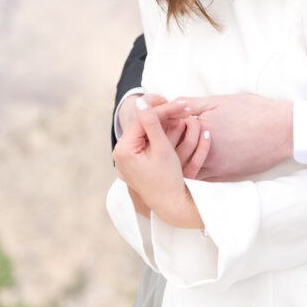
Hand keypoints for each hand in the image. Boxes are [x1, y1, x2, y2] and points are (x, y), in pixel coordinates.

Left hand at [113, 104, 203, 227]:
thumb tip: (140, 101)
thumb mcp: (161, 148)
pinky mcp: (136, 162)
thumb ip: (151, 123)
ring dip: (165, 122)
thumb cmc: (168, 179)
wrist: (173, 205)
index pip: (143, 120)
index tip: (183, 104)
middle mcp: (121, 154)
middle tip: (185, 107)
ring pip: (147, 131)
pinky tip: (176, 125)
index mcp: (123, 150)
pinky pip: (148, 141)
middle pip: (144, 124)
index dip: (164, 109)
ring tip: (184, 114)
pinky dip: (162, 133)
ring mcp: (128, 158)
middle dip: (165, 114)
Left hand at [176, 94, 292, 179]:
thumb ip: (192, 103)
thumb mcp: (220, 100)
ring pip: (185, 170)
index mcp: (201, 130)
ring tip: (179, 150)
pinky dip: (194, 172)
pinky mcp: (226, 177)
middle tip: (167, 138)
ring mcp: (216, 168)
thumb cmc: (254, 111)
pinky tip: (194, 163)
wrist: (283, 130)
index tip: (163, 122)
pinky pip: (201, 180)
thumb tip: (171, 104)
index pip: (170, 131)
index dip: (165, 126)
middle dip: (168, 145)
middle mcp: (205, 152)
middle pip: (174, 153)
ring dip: (179, 161)